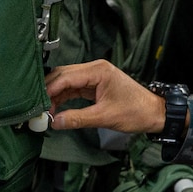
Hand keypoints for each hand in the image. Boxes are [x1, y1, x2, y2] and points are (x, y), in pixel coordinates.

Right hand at [44, 59, 165, 133]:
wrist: (154, 113)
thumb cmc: (136, 112)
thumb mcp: (104, 117)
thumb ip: (77, 119)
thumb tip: (55, 122)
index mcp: (98, 71)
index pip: (65, 77)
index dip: (49, 90)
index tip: (38, 103)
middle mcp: (95, 69)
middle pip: (63, 75)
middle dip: (49, 91)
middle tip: (38, 107)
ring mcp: (95, 76)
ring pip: (66, 81)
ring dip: (55, 95)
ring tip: (45, 110)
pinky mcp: (95, 84)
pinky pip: (74, 88)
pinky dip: (64, 97)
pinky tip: (56, 108)